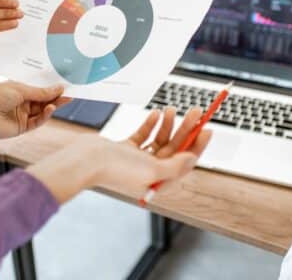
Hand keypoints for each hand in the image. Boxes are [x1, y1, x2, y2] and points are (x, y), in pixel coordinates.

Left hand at [0, 82, 68, 138]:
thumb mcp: (21, 90)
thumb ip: (41, 92)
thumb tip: (58, 88)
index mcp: (20, 91)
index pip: (41, 90)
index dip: (52, 89)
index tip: (66, 86)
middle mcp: (23, 103)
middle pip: (44, 101)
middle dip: (57, 98)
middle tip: (71, 95)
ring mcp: (23, 115)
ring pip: (43, 111)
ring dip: (53, 106)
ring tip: (63, 100)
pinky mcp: (22, 127)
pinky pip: (37, 122)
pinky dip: (45, 116)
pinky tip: (50, 109)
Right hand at [27, 107, 211, 203]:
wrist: (85, 161)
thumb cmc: (115, 170)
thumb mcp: (152, 169)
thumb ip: (175, 166)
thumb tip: (193, 159)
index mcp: (157, 182)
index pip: (185, 163)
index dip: (197, 145)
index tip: (207, 129)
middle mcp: (148, 172)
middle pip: (175, 149)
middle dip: (186, 129)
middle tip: (196, 112)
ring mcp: (136, 161)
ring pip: (160, 140)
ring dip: (168, 124)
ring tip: (172, 109)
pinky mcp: (125, 150)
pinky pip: (143, 136)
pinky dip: (151, 125)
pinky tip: (156, 113)